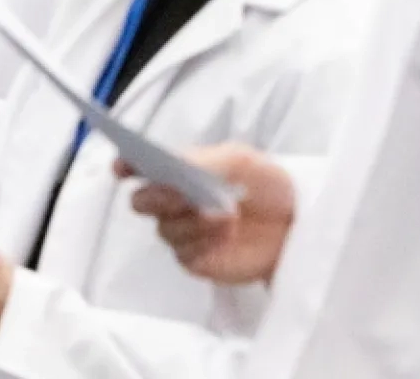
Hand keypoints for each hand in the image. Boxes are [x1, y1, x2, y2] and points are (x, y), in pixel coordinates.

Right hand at [122, 142, 293, 284]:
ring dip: (192, 222)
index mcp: (179, 171)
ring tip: (227, 216)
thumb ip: (203, 160)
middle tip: (183, 195)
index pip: (140, 168)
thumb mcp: (238, 160)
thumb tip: (174, 164)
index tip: (122, 168)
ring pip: (164, 229)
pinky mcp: (196, 260)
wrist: (297, 223)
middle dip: (159, 197)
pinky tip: (227, 234)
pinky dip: (203, 243)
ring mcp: (183, 232)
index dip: (125, 166)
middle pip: (142, 202)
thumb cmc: (267, 184)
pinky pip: (183, 254)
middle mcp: (174, 201)